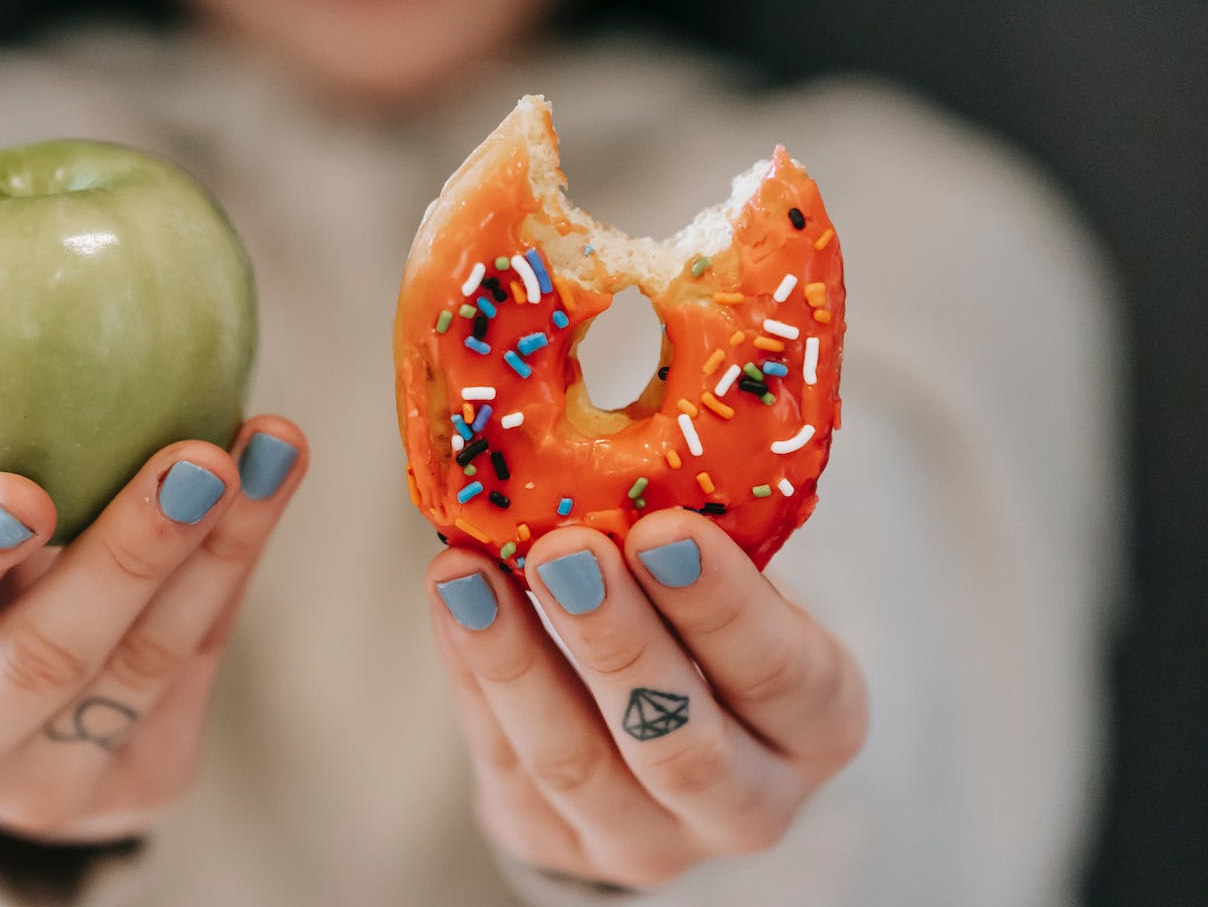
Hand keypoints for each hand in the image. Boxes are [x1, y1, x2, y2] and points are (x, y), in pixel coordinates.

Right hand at [0, 416, 306, 842]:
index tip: (21, 487)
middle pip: (41, 659)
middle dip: (127, 555)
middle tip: (194, 457)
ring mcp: (40, 794)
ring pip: (141, 668)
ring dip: (217, 549)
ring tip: (267, 448)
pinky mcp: (136, 790)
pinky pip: (195, 670)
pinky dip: (233, 569)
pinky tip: (268, 485)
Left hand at [426, 510, 867, 888]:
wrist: (656, 733)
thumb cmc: (703, 622)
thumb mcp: (731, 582)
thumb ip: (696, 535)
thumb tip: (617, 426)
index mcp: (817, 723)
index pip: (784, 676)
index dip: (724, 607)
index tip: (664, 529)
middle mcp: (748, 803)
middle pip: (681, 744)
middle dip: (617, 641)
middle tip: (565, 550)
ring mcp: (648, 841)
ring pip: (576, 764)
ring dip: (515, 661)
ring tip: (468, 572)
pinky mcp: (554, 844)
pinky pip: (505, 760)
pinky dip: (472, 673)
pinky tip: (452, 598)